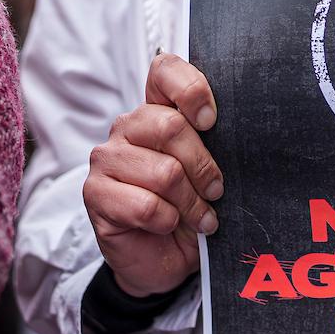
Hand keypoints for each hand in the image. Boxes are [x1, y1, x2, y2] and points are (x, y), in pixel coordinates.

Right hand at [82, 54, 223, 296]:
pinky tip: (169, 227)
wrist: (164, 261)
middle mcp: (128, 128)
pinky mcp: (96, 194)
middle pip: (172, 127)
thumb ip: (213, 147)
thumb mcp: (208, 176)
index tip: (211, 121)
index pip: (164, 71)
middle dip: (204, 167)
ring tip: (199, 217)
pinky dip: (168, 222)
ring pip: (163, 172)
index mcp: (157, 113)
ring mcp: (106, 159)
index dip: (191, 89)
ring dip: (191, 203)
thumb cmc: (191, 212)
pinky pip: (146, 205)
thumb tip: (238, 134)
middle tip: (216, 192)